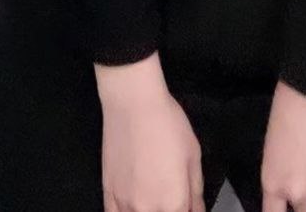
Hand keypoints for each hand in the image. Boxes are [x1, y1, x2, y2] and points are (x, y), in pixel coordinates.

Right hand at [101, 84, 204, 211]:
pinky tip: (134, 204)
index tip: (187, 202)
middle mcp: (148, 210)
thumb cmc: (167, 124)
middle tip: (171, 191)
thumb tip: (197, 211)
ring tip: (154, 193)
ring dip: (149, 209)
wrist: (133, 103)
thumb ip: (196, 191)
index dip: (188, 209)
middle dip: (171, 208)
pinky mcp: (107, 194)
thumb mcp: (194, 155)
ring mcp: (124, 205)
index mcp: (174, 203)